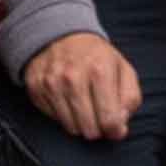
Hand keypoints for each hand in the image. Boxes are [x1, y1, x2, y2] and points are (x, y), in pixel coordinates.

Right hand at [23, 31, 141, 142]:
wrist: (62, 35)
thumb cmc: (97, 58)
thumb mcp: (124, 71)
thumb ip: (130, 100)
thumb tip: (119, 126)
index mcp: (100, 71)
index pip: (110, 120)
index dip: (116, 130)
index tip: (115, 126)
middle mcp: (73, 76)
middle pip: (90, 129)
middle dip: (98, 127)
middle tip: (98, 113)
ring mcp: (51, 82)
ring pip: (71, 127)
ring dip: (80, 122)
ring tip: (83, 105)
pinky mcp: (35, 87)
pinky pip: (54, 119)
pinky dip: (63, 114)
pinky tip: (67, 99)